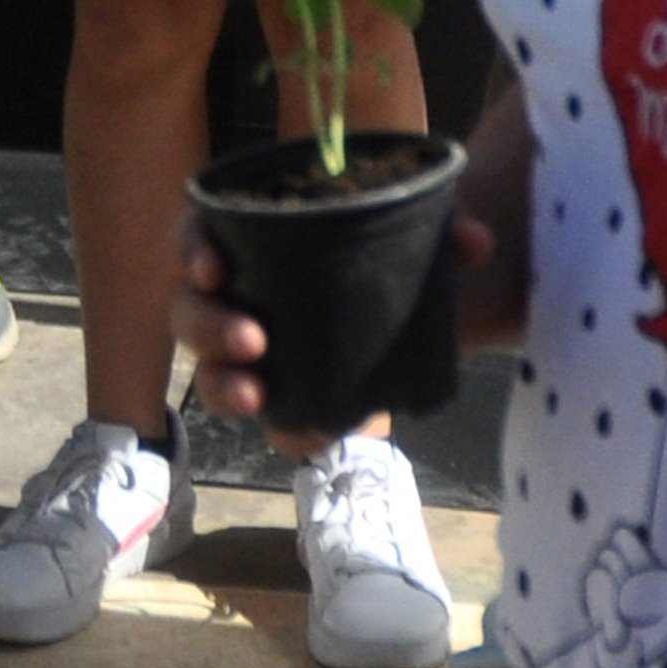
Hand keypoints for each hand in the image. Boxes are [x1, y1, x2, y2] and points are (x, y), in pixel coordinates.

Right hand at [176, 213, 507, 422]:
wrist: (400, 316)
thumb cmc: (379, 258)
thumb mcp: (407, 240)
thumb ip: (441, 232)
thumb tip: (476, 242)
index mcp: (247, 241)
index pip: (197, 235)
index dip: (193, 249)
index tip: (214, 268)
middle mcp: (231, 296)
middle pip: (190, 309)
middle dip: (211, 327)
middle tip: (254, 340)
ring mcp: (244, 354)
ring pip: (209, 371)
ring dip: (226, 385)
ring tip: (259, 397)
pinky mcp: (276, 398)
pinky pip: (267, 424)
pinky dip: (284, 431)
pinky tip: (308, 435)